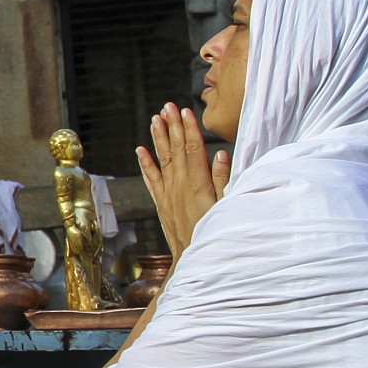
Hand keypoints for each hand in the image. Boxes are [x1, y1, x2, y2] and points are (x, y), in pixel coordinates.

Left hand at [136, 101, 228, 257]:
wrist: (194, 261)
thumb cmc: (217, 234)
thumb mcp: (227, 207)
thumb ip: (223, 180)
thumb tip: (220, 154)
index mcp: (198, 185)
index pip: (193, 150)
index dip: (188, 129)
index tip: (185, 111)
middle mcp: (180, 187)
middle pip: (176, 150)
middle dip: (172, 126)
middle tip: (167, 106)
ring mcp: (168, 195)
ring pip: (162, 161)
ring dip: (158, 139)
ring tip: (154, 119)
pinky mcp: (162, 205)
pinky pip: (151, 180)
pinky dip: (146, 164)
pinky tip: (140, 150)